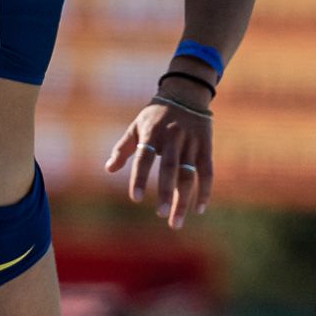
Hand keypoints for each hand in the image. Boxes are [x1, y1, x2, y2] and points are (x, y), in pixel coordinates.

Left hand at [105, 99, 212, 228]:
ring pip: (189, 174)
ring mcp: (191, 142)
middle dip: (166, 192)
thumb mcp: (136, 126)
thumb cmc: (155, 115)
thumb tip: (108, 169)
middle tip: (161, 215)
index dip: (140, 178)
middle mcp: (173, 137)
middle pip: (170, 168)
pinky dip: (205, 191)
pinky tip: (198, 209)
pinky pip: (207, 172)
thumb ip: (123, 148)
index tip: (136, 199)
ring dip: (184, 200)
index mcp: (152, 132)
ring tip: (175, 221)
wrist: (186, 94)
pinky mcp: (206, 147)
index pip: (144, 157)